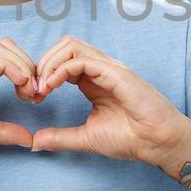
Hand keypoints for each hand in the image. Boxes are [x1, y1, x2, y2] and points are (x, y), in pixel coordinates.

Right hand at [0, 38, 41, 154]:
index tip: (36, 98)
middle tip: (38, 92)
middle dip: (29, 65)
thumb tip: (28, 138)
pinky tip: (20, 84)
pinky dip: (10, 67)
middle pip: (8, 47)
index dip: (28, 74)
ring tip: (31, 90)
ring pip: (1, 48)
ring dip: (23, 65)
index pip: (8, 60)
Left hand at [29, 35, 190, 166]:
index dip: (42, 74)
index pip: (61, 61)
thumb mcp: (86, 138)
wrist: (158, 143)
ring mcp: (108, 67)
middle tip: (32, 90)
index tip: (32, 98)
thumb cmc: (131, 139)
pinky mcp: (115, 72)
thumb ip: (60, 137)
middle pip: (63, 47)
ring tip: (41, 87)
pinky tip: (52, 87)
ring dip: (49, 63)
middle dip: (42, 64)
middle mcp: (100, 69)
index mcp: (93, 80)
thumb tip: (33, 142)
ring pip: (71, 46)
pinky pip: (82, 59)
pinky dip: (61, 69)